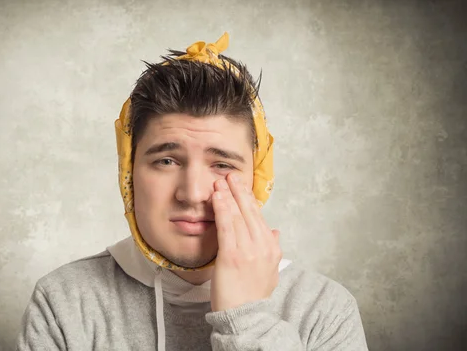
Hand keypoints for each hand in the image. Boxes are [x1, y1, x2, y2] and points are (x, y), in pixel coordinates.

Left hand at [210, 172, 281, 311]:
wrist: (246, 317)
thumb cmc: (253, 296)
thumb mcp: (270, 272)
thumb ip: (273, 250)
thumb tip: (276, 232)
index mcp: (272, 248)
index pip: (259, 217)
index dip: (249, 199)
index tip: (241, 186)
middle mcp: (263, 246)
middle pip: (250, 212)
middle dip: (239, 191)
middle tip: (230, 175)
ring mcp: (248, 250)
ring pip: (238, 216)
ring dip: (228, 196)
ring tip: (219, 181)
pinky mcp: (232, 255)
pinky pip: (226, 227)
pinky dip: (222, 209)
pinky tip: (217, 197)